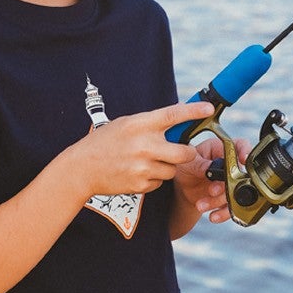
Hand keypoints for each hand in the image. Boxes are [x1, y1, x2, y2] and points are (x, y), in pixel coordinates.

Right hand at [76, 100, 212, 195]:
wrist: (82, 168)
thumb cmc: (105, 142)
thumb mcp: (126, 124)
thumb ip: (150, 124)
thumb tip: (178, 121)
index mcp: (140, 124)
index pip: (174, 115)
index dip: (194, 111)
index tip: (209, 108)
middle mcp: (145, 145)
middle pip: (185, 152)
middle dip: (187, 153)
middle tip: (180, 151)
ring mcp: (143, 167)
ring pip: (173, 170)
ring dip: (166, 167)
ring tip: (146, 162)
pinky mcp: (141, 184)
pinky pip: (160, 183)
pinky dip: (153, 179)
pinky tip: (137, 173)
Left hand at [174, 135, 252, 224]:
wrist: (182, 186)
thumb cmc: (185, 166)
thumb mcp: (187, 163)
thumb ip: (199, 165)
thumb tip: (209, 168)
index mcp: (222, 149)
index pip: (240, 145)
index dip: (245, 151)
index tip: (242, 159)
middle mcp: (231, 165)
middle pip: (240, 174)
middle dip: (227, 185)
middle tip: (212, 190)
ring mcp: (232, 182)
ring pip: (236, 193)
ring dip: (219, 201)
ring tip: (201, 205)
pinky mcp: (229, 197)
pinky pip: (232, 207)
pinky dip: (223, 213)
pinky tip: (213, 216)